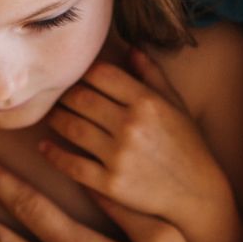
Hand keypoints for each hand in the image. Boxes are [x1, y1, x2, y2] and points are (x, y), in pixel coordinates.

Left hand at [42, 49, 242, 241]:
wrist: (197, 194)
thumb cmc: (187, 145)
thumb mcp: (176, 105)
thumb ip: (152, 74)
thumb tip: (130, 47)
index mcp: (147, 101)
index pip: (101, 74)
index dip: (84, 72)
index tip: (77, 77)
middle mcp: (131, 125)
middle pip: (81, 98)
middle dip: (64, 94)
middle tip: (56, 96)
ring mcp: (119, 155)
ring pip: (71, 127)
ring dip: (55, 119)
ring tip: (51, 117)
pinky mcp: (110, 184)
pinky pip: (71, 164)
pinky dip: (53, 154)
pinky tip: (45, 147)